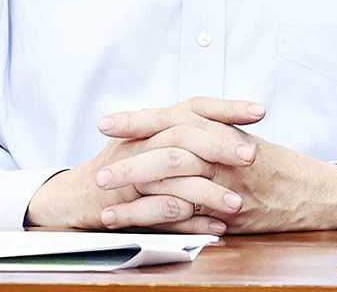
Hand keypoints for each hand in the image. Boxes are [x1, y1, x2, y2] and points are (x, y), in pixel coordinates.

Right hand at [26, 97, 264, 234]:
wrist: (76, 197)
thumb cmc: (119, 171)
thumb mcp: (150, 146)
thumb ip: (182, 137)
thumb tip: (226, 130)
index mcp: (155, 125)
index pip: (194, 106)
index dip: (227, 107)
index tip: (260, 110)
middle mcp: (144, 140)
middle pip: (185, 134)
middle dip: (220, 145)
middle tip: (252, 157)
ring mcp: (134, 170)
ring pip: (175, 173)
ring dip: (209, 191)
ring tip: (238, 204)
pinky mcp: (126, 202)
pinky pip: (162, 211)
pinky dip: (191, 223)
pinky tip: (216, 230)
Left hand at [100, 105, 336, 232]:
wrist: (313, 192)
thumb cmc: (273, 164)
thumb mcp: (237, 137)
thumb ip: (203, 132)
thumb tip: (163, 127)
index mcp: (219, 129)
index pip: (173, 118)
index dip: (138, 120)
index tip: (106, 124)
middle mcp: (221, 153)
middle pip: (168, 148)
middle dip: (130, 159)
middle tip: (99, 171)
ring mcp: (225, 183)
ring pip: (174, 181)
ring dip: (135, 193)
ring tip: (105, 200)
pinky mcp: (229, 213)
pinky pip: (187, 215)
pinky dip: (154, 219)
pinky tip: (129, 223)